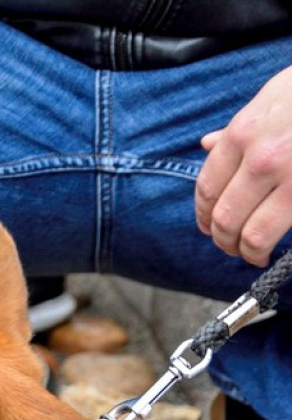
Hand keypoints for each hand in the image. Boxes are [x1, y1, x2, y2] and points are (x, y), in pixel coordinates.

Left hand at [195, 64, 291, 266]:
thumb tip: (208, 144)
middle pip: (226, 218)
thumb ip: (238, 128)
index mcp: (243, 134)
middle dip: (224, 240)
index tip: (208, 226)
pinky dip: (277, 248)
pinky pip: (285, 231)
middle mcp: (262, 160)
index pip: (208, 188)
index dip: (204, 214)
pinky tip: (278, 250)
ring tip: (253, 254)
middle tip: (230, 247)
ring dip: (249, 252)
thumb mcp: (273, 96)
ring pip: (255, 235)